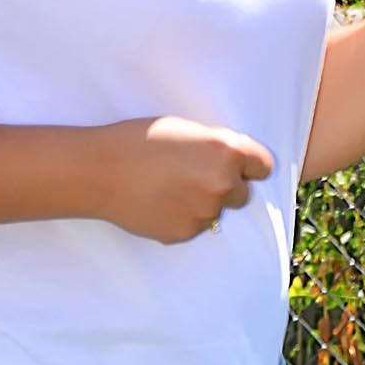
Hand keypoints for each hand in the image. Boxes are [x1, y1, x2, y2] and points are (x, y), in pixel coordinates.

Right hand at [92, 116, 272, 241]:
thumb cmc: (139, 141)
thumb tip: (232, 165)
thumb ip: (215, 147)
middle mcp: (223, 185)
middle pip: (243, 194)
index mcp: (227, 152)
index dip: (248, 166)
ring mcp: (205, 213)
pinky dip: (181, 218)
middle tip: (193, 177)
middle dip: (225, 187)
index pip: (263, 166)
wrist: (101, 171)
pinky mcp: (185, 233)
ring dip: (201, 204)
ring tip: (168, 189)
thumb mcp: (186, 130)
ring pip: (215, 212)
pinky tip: (158, 202)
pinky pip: (193, 227)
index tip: (236, 166)